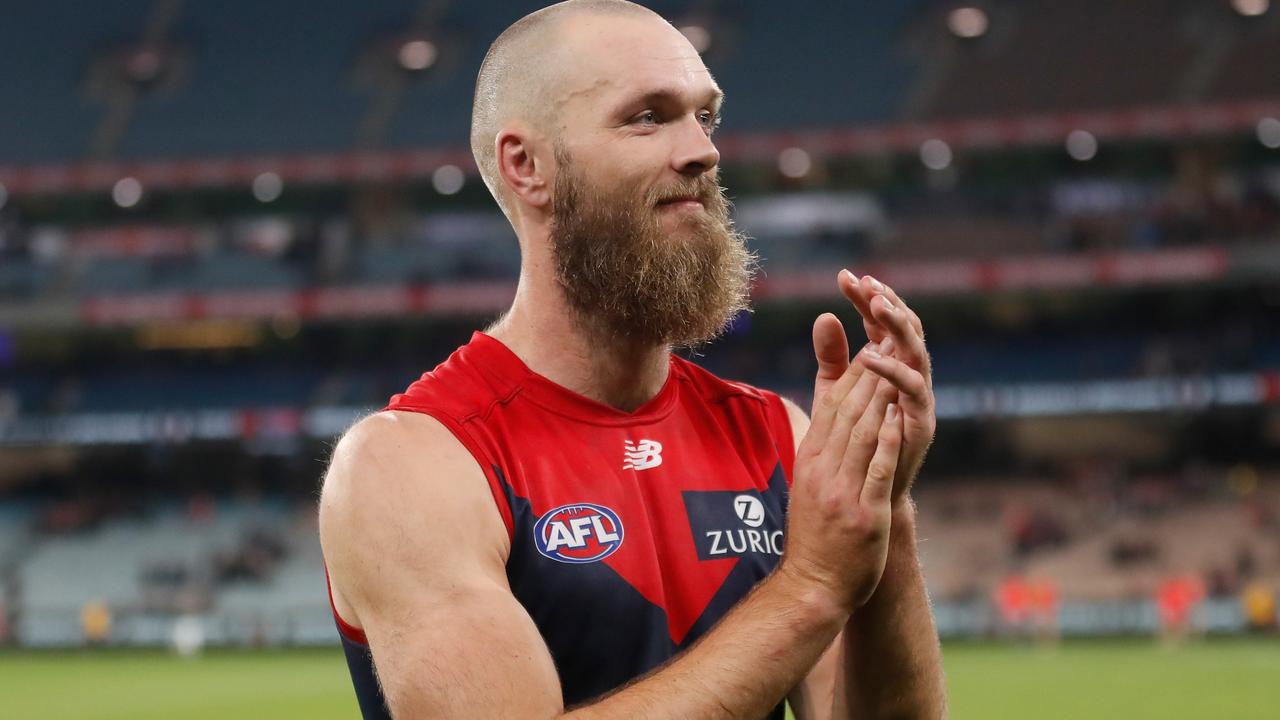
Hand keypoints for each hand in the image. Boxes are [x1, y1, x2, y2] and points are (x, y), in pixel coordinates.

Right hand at [780, 332, 904, 612]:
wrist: (812, 585)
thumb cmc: (815, 533)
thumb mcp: (810, 481)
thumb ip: (820, 442)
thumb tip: (825, 409)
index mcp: (811, 460)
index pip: (832, 407)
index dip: (853, 372)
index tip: (872, 344)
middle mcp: (823, 471)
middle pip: (847, 412)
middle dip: (869, 373)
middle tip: (888, 339)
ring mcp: (843, 492)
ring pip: (862, 434)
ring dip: (879, 396)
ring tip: (895, 365)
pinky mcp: (864, 514)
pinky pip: (876, 471)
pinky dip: (887, 442)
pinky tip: (899, 417)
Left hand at [837, 270, 935, 505]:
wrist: (868, 495)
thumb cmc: (855, 442)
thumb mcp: (836, 392)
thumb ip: (832, 356)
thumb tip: (824, 314)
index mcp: (891, 365)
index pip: (881, 321)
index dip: (866, 298)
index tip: (844, 276)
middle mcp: (910, 375)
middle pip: (905, 328)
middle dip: (887, 302)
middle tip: (868, 283)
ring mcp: (919, 397)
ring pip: (917, 350)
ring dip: (897, 326)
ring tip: (876, 305)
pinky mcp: (922, 421)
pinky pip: (913, 389)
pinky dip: (894, 370)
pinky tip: (870, 355)